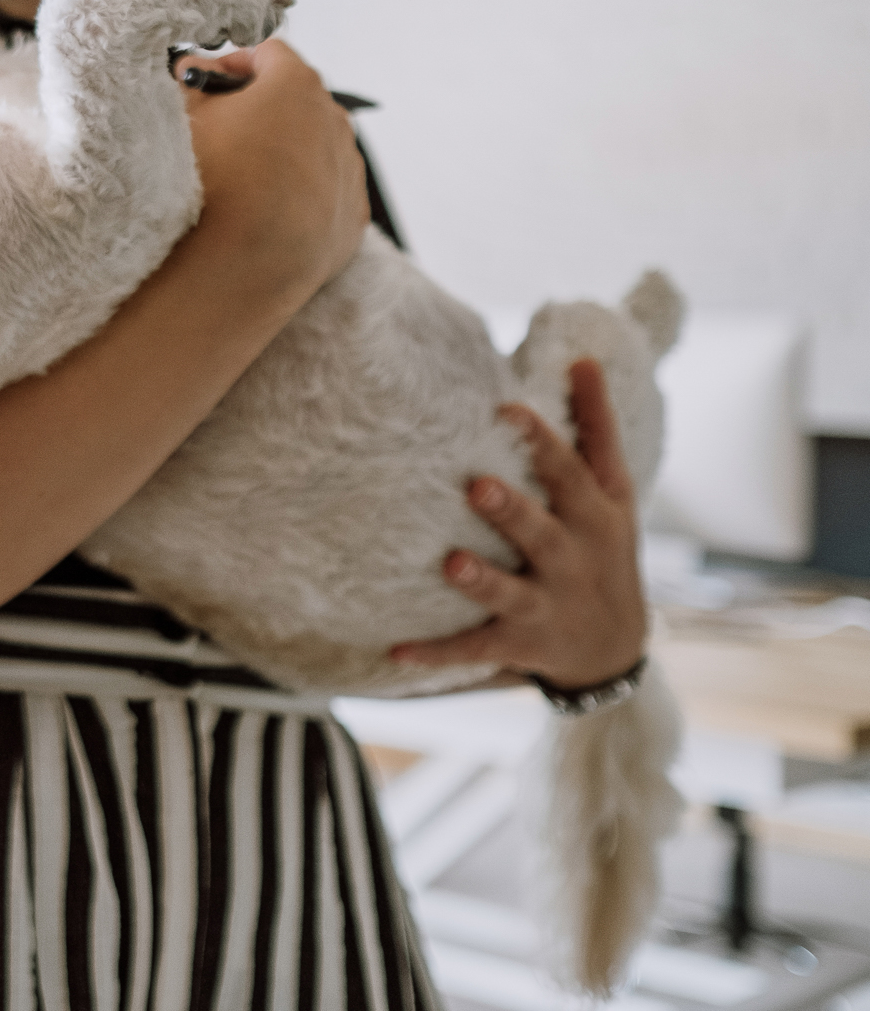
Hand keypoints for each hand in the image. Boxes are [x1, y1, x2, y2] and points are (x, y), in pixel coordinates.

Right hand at [186, 39, 369, 299]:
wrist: (233, 271)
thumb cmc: (206, 186)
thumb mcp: (181, 116)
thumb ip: (190, 80)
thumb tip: (195, 70)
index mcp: (297, 86)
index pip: (268, 54)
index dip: (233, 65)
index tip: (209, 86)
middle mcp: (334, 122)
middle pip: (297, 101)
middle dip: (262, 109)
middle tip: (222, 132)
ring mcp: (348, 173)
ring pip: (315, 148)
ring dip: (285, 153)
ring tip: (243, 181)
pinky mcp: (351, 220)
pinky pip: (326, 194)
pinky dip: (302, 197)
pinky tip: (266, 213)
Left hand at [392, 360, 648, 689]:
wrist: (617, 649)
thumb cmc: (605, 550)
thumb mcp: (614, 493)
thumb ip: (594, 428)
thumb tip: (582, 359)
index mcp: (593, 517)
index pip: (571, 474)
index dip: (543, 443)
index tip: (507, 410)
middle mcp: (573, 561)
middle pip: (543, 534)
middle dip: (513, 511)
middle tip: (475, 484)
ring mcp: (546, 606)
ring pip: (511, 595)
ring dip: (481, 581)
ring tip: (449, 563)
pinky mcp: (522, 645)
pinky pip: (475, 649)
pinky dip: (437, 652)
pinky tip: (395, 650)